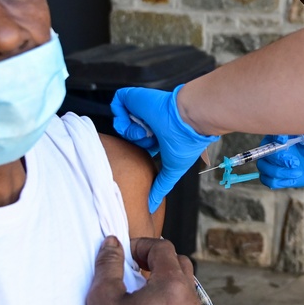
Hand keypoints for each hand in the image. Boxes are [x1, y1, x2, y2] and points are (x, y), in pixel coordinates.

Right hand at [87, 236, 201, 304]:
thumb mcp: (103, 298)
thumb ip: (108, 264)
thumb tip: (112, 244)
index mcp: (172, 285)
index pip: (164, 249)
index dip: (143, 245)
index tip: (126, 254)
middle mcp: (191, 302)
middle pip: (182, 265)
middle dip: (159, 261)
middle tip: (136, 270)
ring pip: (186, 292)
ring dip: (167, 286)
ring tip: (142, 297)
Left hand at [111, 85, 216, 212]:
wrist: (187, 120)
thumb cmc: (184, 143)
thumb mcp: (171, 169)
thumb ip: (161, 186)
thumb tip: (152, 207)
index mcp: (155, 134)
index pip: (139, 143)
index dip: (138, 150)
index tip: (145, 156)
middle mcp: (146, 120)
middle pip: (127, 134)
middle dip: (135, 142)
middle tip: (149, 143)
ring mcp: (139, 108)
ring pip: (120, 121)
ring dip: (131, 132)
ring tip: (147, 133)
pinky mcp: (132, 97)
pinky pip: (116, 106)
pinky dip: (124, 119)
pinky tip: (140, 125)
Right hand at [256, 133, 303, 188]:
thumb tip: (301, 131)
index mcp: (283, 134)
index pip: (271, 134)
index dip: (275, 138)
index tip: (283, 140)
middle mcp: (275, 147)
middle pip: (264, 152)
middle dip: (279, 159)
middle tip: (296, 162)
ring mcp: (273, 162)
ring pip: (263, 167)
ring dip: (279, 172)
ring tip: (297, 172)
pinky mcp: (276, 175)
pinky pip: (267, 180)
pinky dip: (279, 181)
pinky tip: (293, 179)